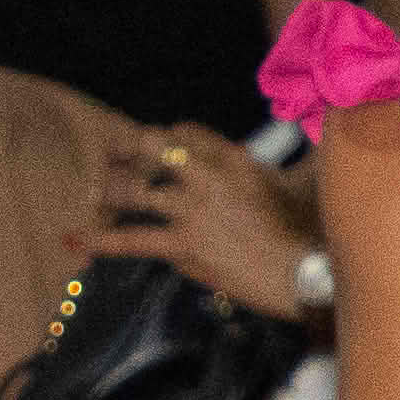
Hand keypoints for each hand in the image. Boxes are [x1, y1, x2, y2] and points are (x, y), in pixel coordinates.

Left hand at [84, 127, 322, 320]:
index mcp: (234, 158)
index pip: (183, 132)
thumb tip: (325, 124)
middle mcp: (207, 177)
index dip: (162, 139)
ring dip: (110, 191)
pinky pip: (131, 239)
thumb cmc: (310, 231)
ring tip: (92, 192)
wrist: (305, 275)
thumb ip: (300, 154)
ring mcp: (190, 211)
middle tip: (107, 154)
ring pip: (134, 191)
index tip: (153, 148)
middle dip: (125, 150)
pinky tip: (74, 238)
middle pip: (151, 149)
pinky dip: (100, 240)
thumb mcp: (304, 180)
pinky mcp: (182, 246)